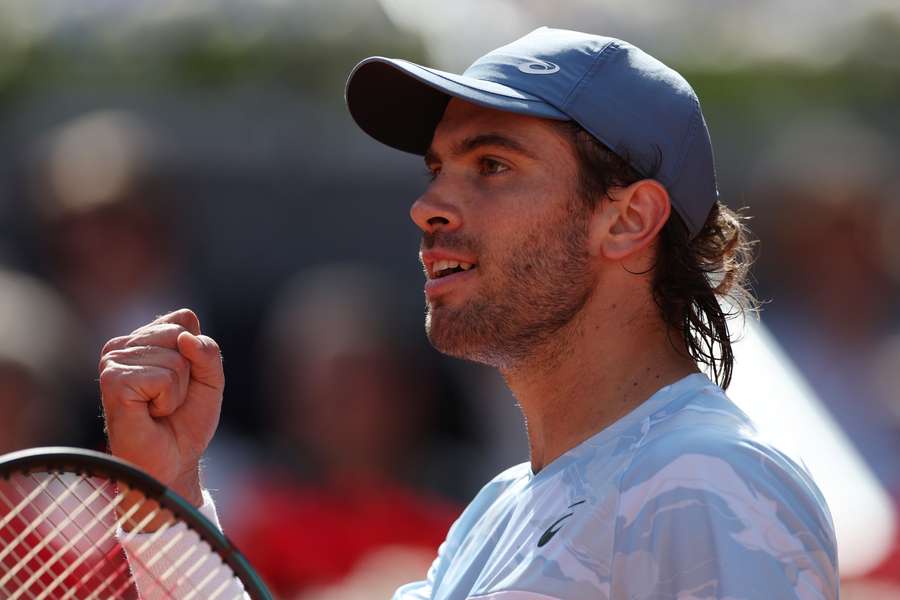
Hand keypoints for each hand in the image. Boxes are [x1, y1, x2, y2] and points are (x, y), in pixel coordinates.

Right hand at [99, 309, 223, 506]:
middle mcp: (123, 345)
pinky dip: (168, 400)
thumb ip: (208, 351)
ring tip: (159, 408)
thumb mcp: (210, 380)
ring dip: (178, 391)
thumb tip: (185, 337)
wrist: (172, 462)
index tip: (184, 381)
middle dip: (189, 373)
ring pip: (175, 359)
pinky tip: (150, 413)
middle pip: (181, 336)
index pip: (184, 320)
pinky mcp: (113, 381)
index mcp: (143, 337)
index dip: (197, 354)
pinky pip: (164, 378)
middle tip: (170, 399)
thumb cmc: (186, 421)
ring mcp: (113, 361)